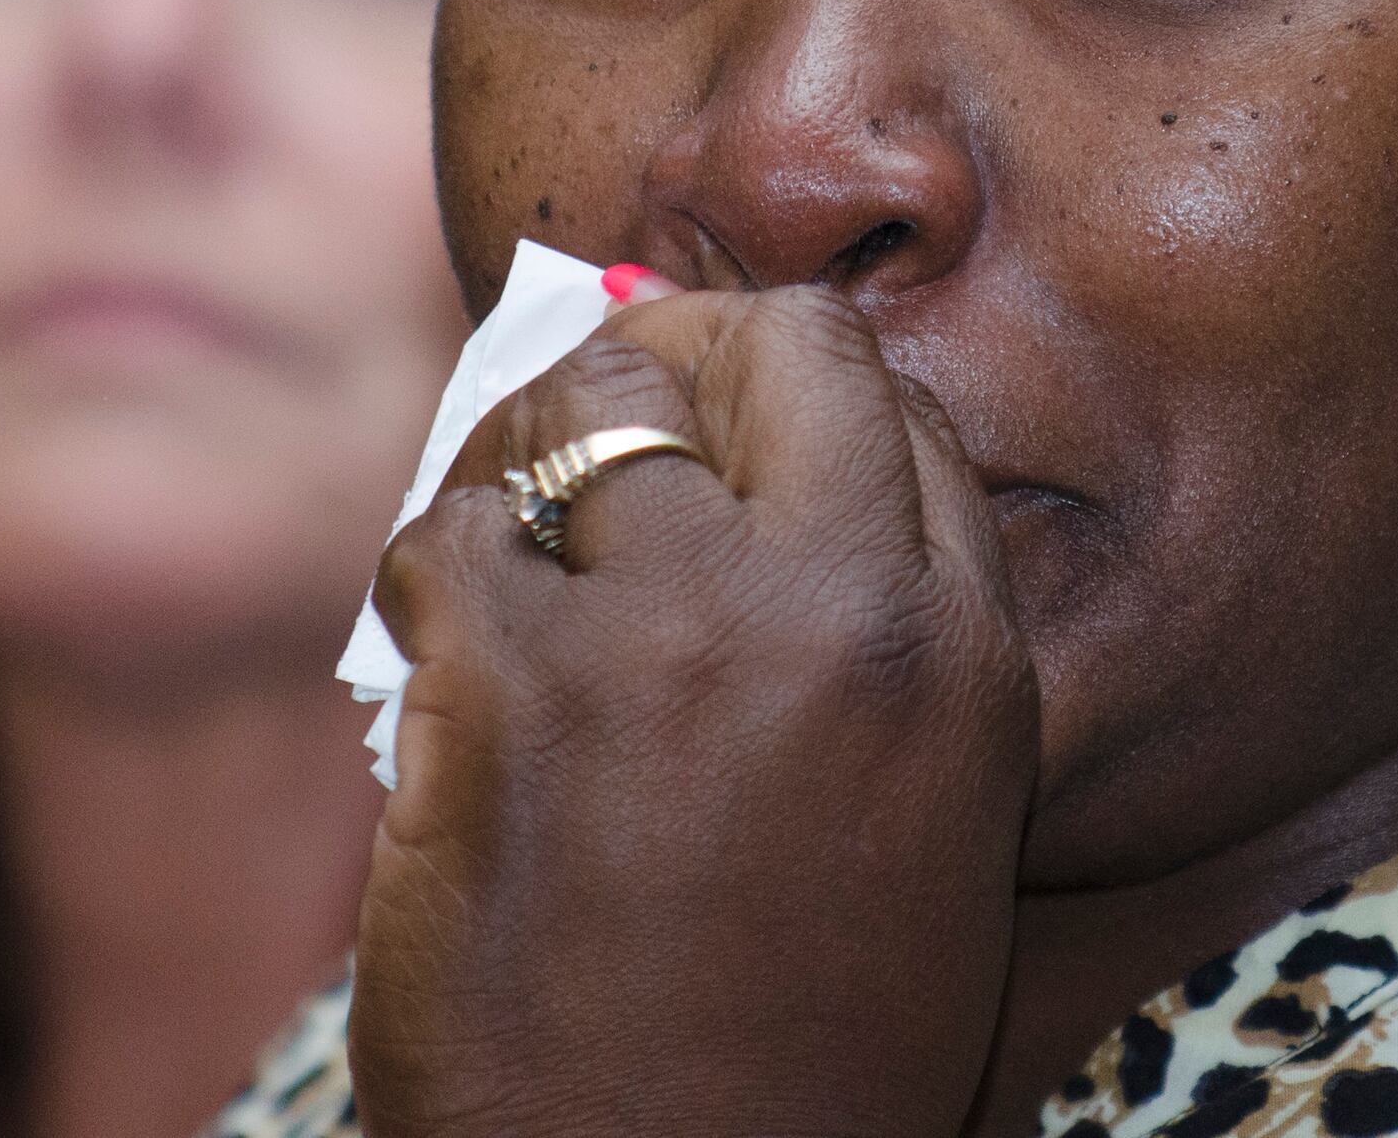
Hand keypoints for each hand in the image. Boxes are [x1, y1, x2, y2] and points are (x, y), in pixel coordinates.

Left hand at [351, 284, 1038, 1137]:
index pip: (897, 404)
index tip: (721, 430)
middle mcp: (843, 616)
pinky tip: (446, 666)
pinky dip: (432, 584)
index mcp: (965, 659)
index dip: (787, 396)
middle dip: (676, 356)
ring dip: (529, 456)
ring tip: (512, 538)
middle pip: (771, 348)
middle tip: (607, 418)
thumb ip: (876, 643)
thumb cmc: (794, 1048)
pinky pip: (448, 535)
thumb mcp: (923, 827)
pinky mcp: (513, 692)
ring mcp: (675, 637)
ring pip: (585, 404)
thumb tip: (745, 475)